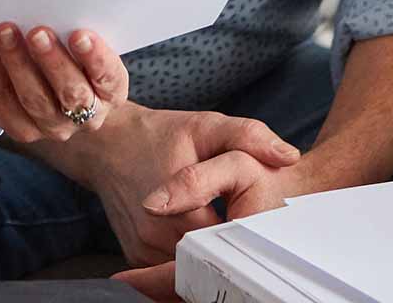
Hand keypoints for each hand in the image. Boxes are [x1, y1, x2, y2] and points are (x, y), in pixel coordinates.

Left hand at [0, 24, 126, 140]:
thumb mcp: (73, 41)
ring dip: (16, 61)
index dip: (96, 59)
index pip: (109, 78)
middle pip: (72, 94)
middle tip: (37, 32)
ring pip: (34, 98)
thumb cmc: (62, 51)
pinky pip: (4, 100)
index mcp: (109, 91)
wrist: (35, 80)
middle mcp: (86, 116)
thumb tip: (54, 5)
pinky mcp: (21, 129)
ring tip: (4, 31)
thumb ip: (71, 30)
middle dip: (53, 62)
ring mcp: (53, 127)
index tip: (79, 34)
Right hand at [35, 103, 300, 269]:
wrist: (104, 141)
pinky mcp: (135, 256)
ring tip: (220, 231)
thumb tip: (288, 155)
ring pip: (189, 267)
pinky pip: (169, 266)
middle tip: (241, 228)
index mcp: (181, 211)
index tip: (260, 227)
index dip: (250, 237)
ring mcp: (143, 250)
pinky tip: (197, 234)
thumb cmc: (157, 134)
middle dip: (230, 249)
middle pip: (211, 260)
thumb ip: (247, 135)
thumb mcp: (204, 126)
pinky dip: (186, 256)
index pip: (230, 244)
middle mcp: (157, 238)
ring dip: (207, 255)